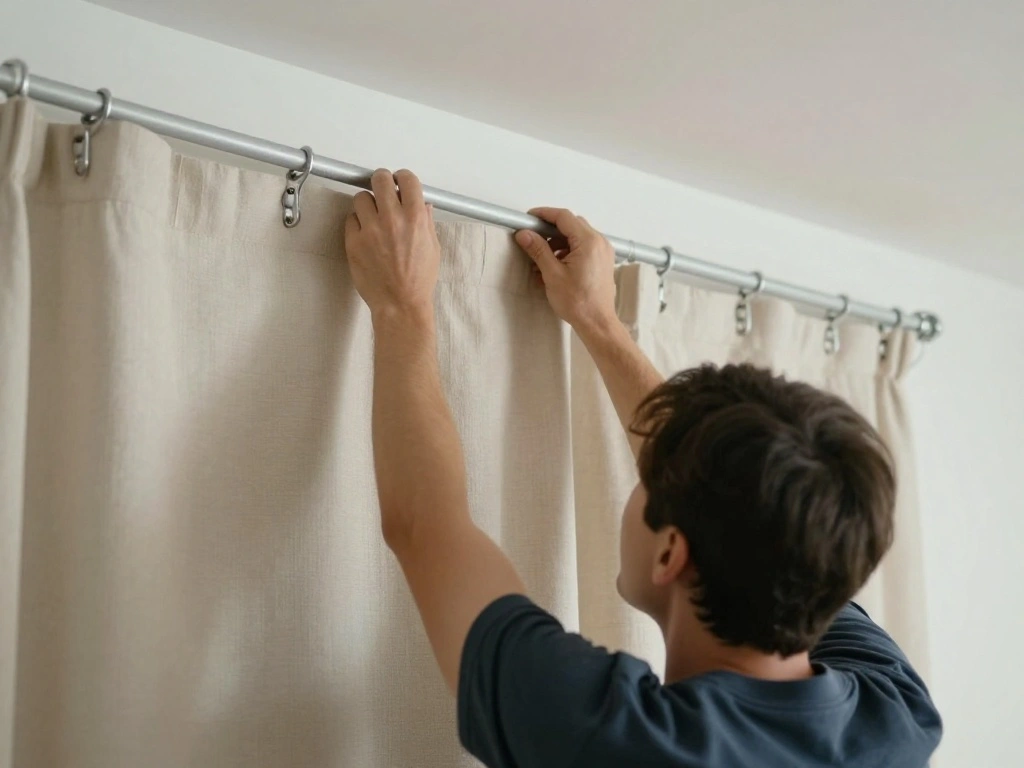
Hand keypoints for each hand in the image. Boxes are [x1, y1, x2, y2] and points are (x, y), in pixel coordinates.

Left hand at [345, 169, 440, 321]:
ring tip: (373, 216)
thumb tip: (423, 205)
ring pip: (361, 198)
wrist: (400, 304)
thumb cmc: (418, 280)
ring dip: (367, 203)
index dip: (402, 178)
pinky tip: (365, 234)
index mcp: (415, 218)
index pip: (406, 179)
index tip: (399, 182)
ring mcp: (371, 230)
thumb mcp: (433, 248)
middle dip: (381, 181)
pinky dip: (357, 223)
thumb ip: (426, 222)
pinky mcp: (354, 242)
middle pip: (379, 180)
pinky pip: (350, 219)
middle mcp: (392, 220)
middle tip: (382, 189)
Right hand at [515, 207, 616, 331]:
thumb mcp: (552, 274)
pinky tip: (555, 265)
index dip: (544, 214)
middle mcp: (600, 242)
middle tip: (533, 237)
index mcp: (589, 242)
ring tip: (542, 257)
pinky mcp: (602, 261)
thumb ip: (538, 250)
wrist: (597, 323)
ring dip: (559, 242)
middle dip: (551, 230)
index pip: (564, 217)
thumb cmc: (578, 302)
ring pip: (577, 236)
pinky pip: (584, 247)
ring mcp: (603, 252)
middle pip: (572, 224)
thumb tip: (524, 234)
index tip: (529, 218)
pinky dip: (568, 250)